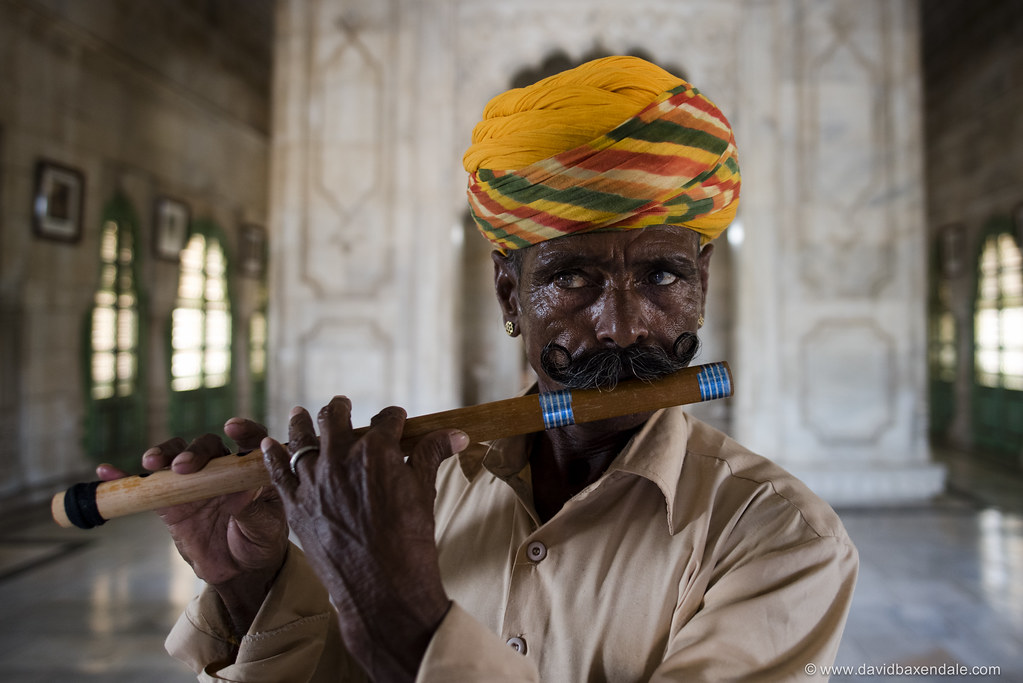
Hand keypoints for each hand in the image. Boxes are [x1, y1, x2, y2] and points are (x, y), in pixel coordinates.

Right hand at [97, 418, 288, 637]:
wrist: (238, 569)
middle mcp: (223, 468)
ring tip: (152, 463)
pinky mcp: (171, 500)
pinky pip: (148, 484)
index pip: (252, 441)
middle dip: (194, 452)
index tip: (232, 427)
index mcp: (251, 470)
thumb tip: (242, 493)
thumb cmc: (260, 541)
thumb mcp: (264, 527)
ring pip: (176, 457)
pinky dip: (126, 477)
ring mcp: (194, 482)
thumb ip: (253, 509)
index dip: (245, 430)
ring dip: (163, 454)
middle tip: (183, 467)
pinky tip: (108, 471)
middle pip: (207, 446)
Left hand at [262, 398, 468, 681]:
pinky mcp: (297, 507)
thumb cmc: (410, 541)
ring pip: (302, 440)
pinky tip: (267, 444)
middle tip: (341, 405)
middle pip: (335, 420)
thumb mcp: (425, 492)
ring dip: (302, 423)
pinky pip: (277, 473)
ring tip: (300, 413)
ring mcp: (315, 483)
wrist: (382, 589)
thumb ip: (432, 455)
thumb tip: (455, 435)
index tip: (396, 420)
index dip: (393, 418)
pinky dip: (271, 456)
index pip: (385, 420)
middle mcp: (341, 460)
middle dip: (341, 409)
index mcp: (377, 451)